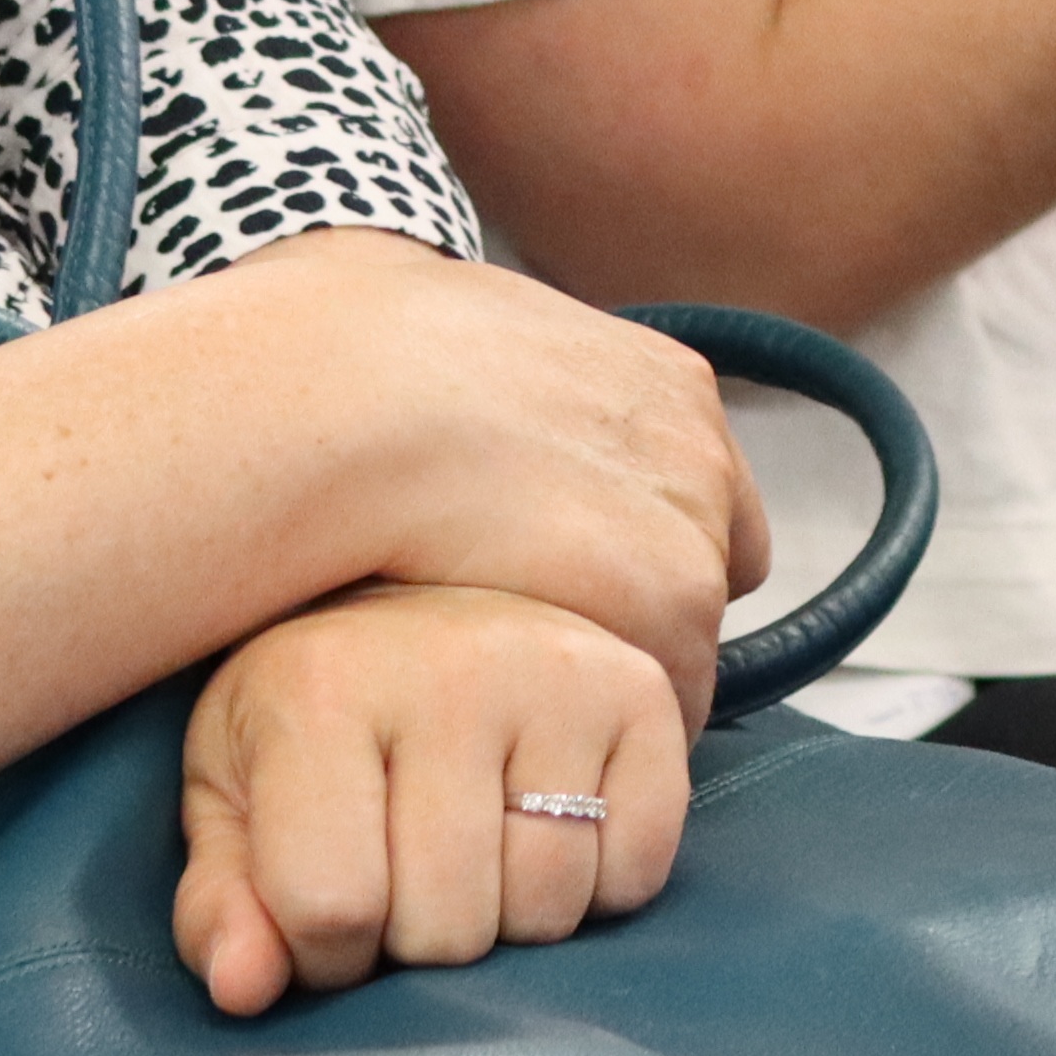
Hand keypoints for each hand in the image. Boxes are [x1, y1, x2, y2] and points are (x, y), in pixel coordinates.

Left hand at [174, 582, 687, 1016]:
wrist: (423, 582)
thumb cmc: (315, 706)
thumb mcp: (234, 792)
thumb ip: (221, 903)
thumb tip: (243, 990)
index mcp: (320, 688)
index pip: (333, 908)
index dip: (326, 952)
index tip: (326, 909)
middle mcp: (449, 670)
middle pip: (448, 926)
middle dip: (419, 937)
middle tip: (407, 870)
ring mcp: (559, 676)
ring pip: (547, 908)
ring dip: (509, 918)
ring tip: (476, 847)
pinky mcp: (642, 695)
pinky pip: (636, 871)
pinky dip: (598, 886)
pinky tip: (550, 826)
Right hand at [189, 232, 768, 714]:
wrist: (356, 404)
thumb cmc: (362, 363)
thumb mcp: (460, 325)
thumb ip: (504, 366)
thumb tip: (452, 354)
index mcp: (662, 383)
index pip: (698, 496)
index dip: (633, 548)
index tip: (569, 580)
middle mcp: (700, 446)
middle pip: (699, 572)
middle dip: (632, 612)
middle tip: (535, 644)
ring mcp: (696, 520)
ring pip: (681, 644)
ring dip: (613, 677)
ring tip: (518, 695)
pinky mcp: (675, 598)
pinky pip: (666, 703)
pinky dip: (606, 730)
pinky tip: (525, 725)